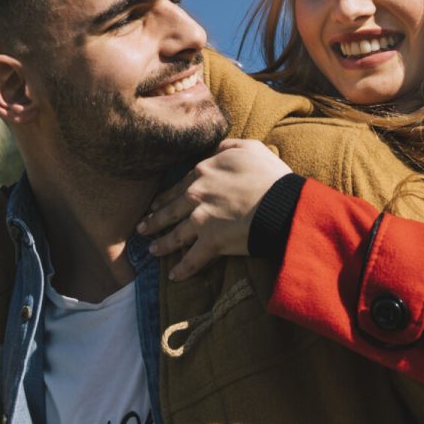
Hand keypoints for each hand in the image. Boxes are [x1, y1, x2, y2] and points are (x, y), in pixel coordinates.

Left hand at [138, 139, 292, 280]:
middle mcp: (196, 195)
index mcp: (203, 171)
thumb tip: (216, 148)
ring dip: (162, 245)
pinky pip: (193, 259)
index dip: (166, 196)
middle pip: (170, 210)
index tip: (156, 203)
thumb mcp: (249, 147)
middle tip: (142, 228)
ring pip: (175, 235)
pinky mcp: (211, 242)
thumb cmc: (270, 175)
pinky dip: (183, 270)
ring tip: (152, 251)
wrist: (282, 203)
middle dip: (155, 220)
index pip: (179, 185)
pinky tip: (174, 277)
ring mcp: (201, 219)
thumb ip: (227, 146)